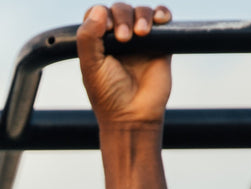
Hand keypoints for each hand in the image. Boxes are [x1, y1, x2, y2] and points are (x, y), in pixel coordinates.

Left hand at [76, 4, 172, 129]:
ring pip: (141, 11)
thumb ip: (88, 38)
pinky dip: (162, 13)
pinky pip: (163, 19)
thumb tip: (99, 10)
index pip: (98, 14)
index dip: (101, 15)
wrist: (134, 115)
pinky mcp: (160, 44)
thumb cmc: (108, 95)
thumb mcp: (90, 66)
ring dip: (142, 14)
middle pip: (120, 9)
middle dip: (122, 16)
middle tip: (123, 38)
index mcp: (98, 42)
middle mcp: (118, 39)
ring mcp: (140, 41)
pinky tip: (160, 21)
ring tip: (142, 33)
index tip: (106, 30)